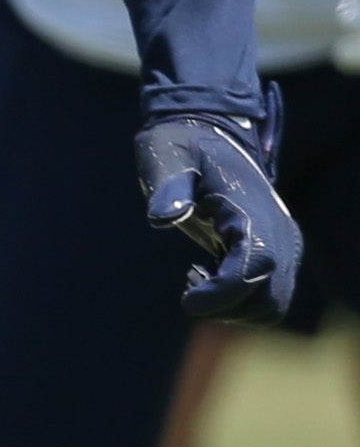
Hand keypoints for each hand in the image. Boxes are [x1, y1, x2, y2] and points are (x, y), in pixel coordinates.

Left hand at [141, 101, 301, 323]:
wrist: (209, 138)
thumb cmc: (183, 146)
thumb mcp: (167, 154)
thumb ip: (168, 183)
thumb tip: (165, 218)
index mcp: (254, 212)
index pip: (257, 267)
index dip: (225, 293)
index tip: (187, 299)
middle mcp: (279, 234)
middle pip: (267, 298)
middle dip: (224, 306)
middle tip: (188, 283)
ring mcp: (281, 247)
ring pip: (270, 306)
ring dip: (231, 308)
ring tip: (197, 277)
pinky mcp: (274, 256)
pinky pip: (265, 299)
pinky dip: (237, 303)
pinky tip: (207, 276)